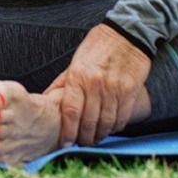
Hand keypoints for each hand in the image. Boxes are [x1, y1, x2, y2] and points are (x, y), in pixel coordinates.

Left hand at [45, 23, 150, 145]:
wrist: (126, 33)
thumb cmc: (97, 46)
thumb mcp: (75, 61)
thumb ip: (63, 82)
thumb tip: (47, 97)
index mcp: (78, 76)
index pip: (71, 111)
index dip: (68, 131)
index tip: (66, 142)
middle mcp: (95, 84)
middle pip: (88, 121)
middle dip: (84, 137)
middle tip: (81, 143)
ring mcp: (114, 89)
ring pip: (106, 122)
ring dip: (100, 135)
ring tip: (95, 139)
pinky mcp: (130, 91)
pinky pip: (122, 117)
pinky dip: (115, 127)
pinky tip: (110, 129)